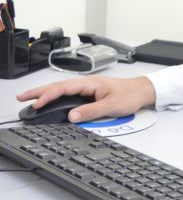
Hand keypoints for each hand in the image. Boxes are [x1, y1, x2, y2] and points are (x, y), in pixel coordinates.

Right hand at [16, 75, 155, 121]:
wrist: (143, 91)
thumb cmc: (130, 95)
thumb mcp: (112, 105)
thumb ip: (91, 111)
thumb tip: (72, 116)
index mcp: (90, 83)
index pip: (64, 88)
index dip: (49, 95)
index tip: (37, 103)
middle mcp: (87, 83)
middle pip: (58, 86)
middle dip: (39, 91)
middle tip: (22, 97)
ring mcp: (88, 88)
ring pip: (62, 89)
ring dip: (46, 93)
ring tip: (31, 99)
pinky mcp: (90, 93)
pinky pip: (69, 93)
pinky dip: (56, 96)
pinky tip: (51, 100)